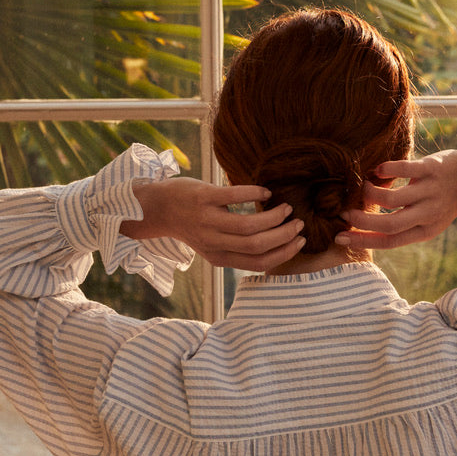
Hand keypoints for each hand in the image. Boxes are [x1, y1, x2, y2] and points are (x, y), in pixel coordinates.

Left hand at [121, 178, 305, 269]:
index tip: (299, 241)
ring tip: (286, 207)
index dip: (283, 254)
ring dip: (273, 217)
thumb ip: (236, 248)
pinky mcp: (204, 198)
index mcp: (218, 257)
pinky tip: (266, 193)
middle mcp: (213, 242)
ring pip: (248, 226)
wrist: (157, 207)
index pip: (258, 262)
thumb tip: (274, 244)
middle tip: (298, 223)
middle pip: (257, 245)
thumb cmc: (191, 224)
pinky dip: (255, 194)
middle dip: (284, 235)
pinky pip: (234, 197)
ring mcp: (207, 220)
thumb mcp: (212, 244)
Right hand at [335, 150, 456, 249]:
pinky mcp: (432, 168)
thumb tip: (366, 227)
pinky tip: (378, 170)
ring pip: (392, 200)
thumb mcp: (429, 218)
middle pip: (388, 225)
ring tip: (363, 185)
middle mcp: (428, 213)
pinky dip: (385, 171)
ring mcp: (430, 191)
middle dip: (361, 221)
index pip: (389, 241)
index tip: (340, 236)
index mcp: (426, 230)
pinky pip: (404, 170)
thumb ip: (403, 222)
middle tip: (344, 212)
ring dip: (370, 194)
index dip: (362, 241)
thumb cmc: (445, 198)